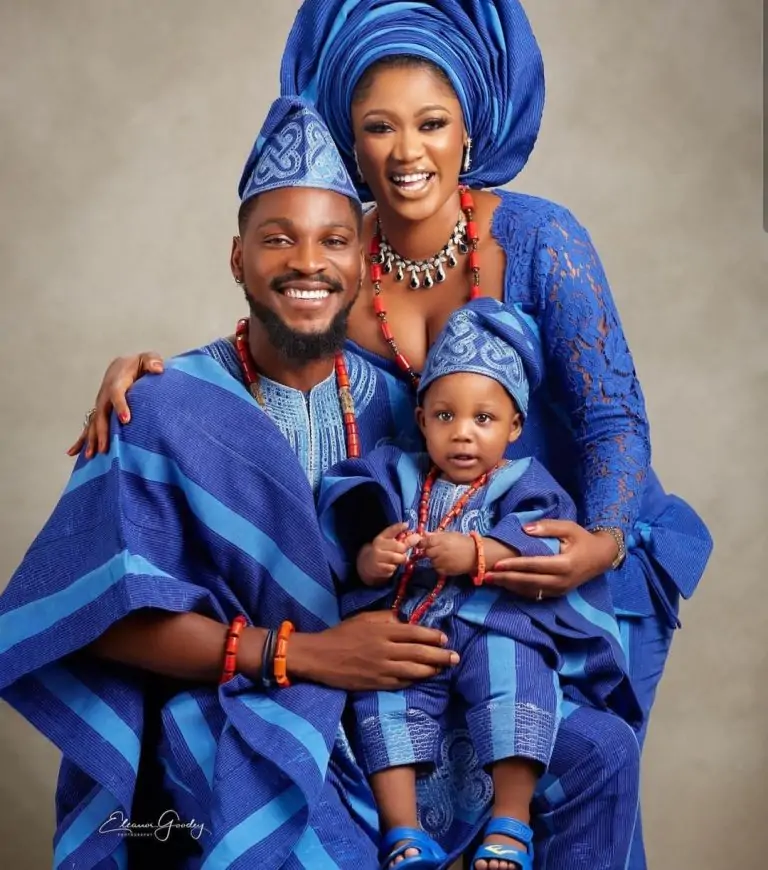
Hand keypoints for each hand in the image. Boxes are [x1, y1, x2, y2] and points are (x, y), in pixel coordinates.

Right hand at [67, 351, 164, 458]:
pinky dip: (81, 439)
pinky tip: (73, 452)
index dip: (121, 406)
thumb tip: (158, 369)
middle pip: (102, 414)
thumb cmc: (138, 364)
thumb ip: (152, 362)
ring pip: (94, 423)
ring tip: (91, 455)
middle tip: (105, 448)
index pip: (117, 394)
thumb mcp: (147, 359)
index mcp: (117, 382)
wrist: (124, 365)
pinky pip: (90, 426)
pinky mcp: (100, 411)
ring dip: (91, 439)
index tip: (126, 420)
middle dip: (102, 431)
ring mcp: (101, 404)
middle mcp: (105, 395)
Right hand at [290, 611, 459, 690]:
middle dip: (440, 656)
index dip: (432, 636)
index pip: (414, 633)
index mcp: (382, 631)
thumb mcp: (363, 618)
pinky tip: (422, 679)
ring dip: (431, 670)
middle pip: (419, 653)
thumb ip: (385, 618)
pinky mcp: (376, 683)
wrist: (320, 656)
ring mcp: (381, 668)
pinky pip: (400, 683)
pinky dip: (414, 680)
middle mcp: (385, 650)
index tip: (444, 638)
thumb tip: (405, 621)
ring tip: (443, 669)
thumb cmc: (342, 634)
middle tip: (455, 657)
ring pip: (413, 670)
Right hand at [357, 522, 420, 585]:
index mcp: (381, 538)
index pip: (390, 530)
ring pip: (395, 557)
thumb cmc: (383, 552)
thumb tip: (417, 535)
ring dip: (401, 559)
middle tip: (405, 552)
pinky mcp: (378, 568)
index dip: (399, 527)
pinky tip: (392, 566)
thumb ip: (403, 539)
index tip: (407, 525)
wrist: (368, 565)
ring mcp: (377, 557)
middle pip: (397, 546)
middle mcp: (377, 546)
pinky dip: (395, 568)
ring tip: (400, 559)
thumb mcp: (390, 544)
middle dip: (404, 549)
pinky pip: (392, 568)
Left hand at [421, 532, 475, 575]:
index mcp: (441, 540)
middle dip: (430, 551)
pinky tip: (447, 562)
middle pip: (427, 552)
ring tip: (445, 556)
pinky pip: (437, 568)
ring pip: (432, 561)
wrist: (476, 555)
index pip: (425, 542)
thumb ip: (436, 535)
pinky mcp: (445, 571)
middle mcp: (440, 551)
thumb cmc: (463, 542)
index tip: (424, 543)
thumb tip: (424, 534)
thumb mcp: (450, 535)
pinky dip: (440, 566)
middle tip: (438, 550)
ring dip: (435, 559)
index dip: (423, 543)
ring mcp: (442, 562)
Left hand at [485, 520, 617, 598]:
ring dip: (509, 586)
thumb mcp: (569, 527)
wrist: (601, 558)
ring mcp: (560, 590)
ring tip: (490, 581)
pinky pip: (535, 594)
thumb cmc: (582, 539)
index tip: (498, 563)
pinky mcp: (557, 594)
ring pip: (530, 590)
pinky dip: (519, 591)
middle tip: (485, 576)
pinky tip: (505, 586)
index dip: (515, 565)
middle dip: (506, 579)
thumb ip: (547, 527)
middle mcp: (562, 581)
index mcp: (565, 564)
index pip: (535, 565)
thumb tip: (525, 529)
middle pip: (529, 581)